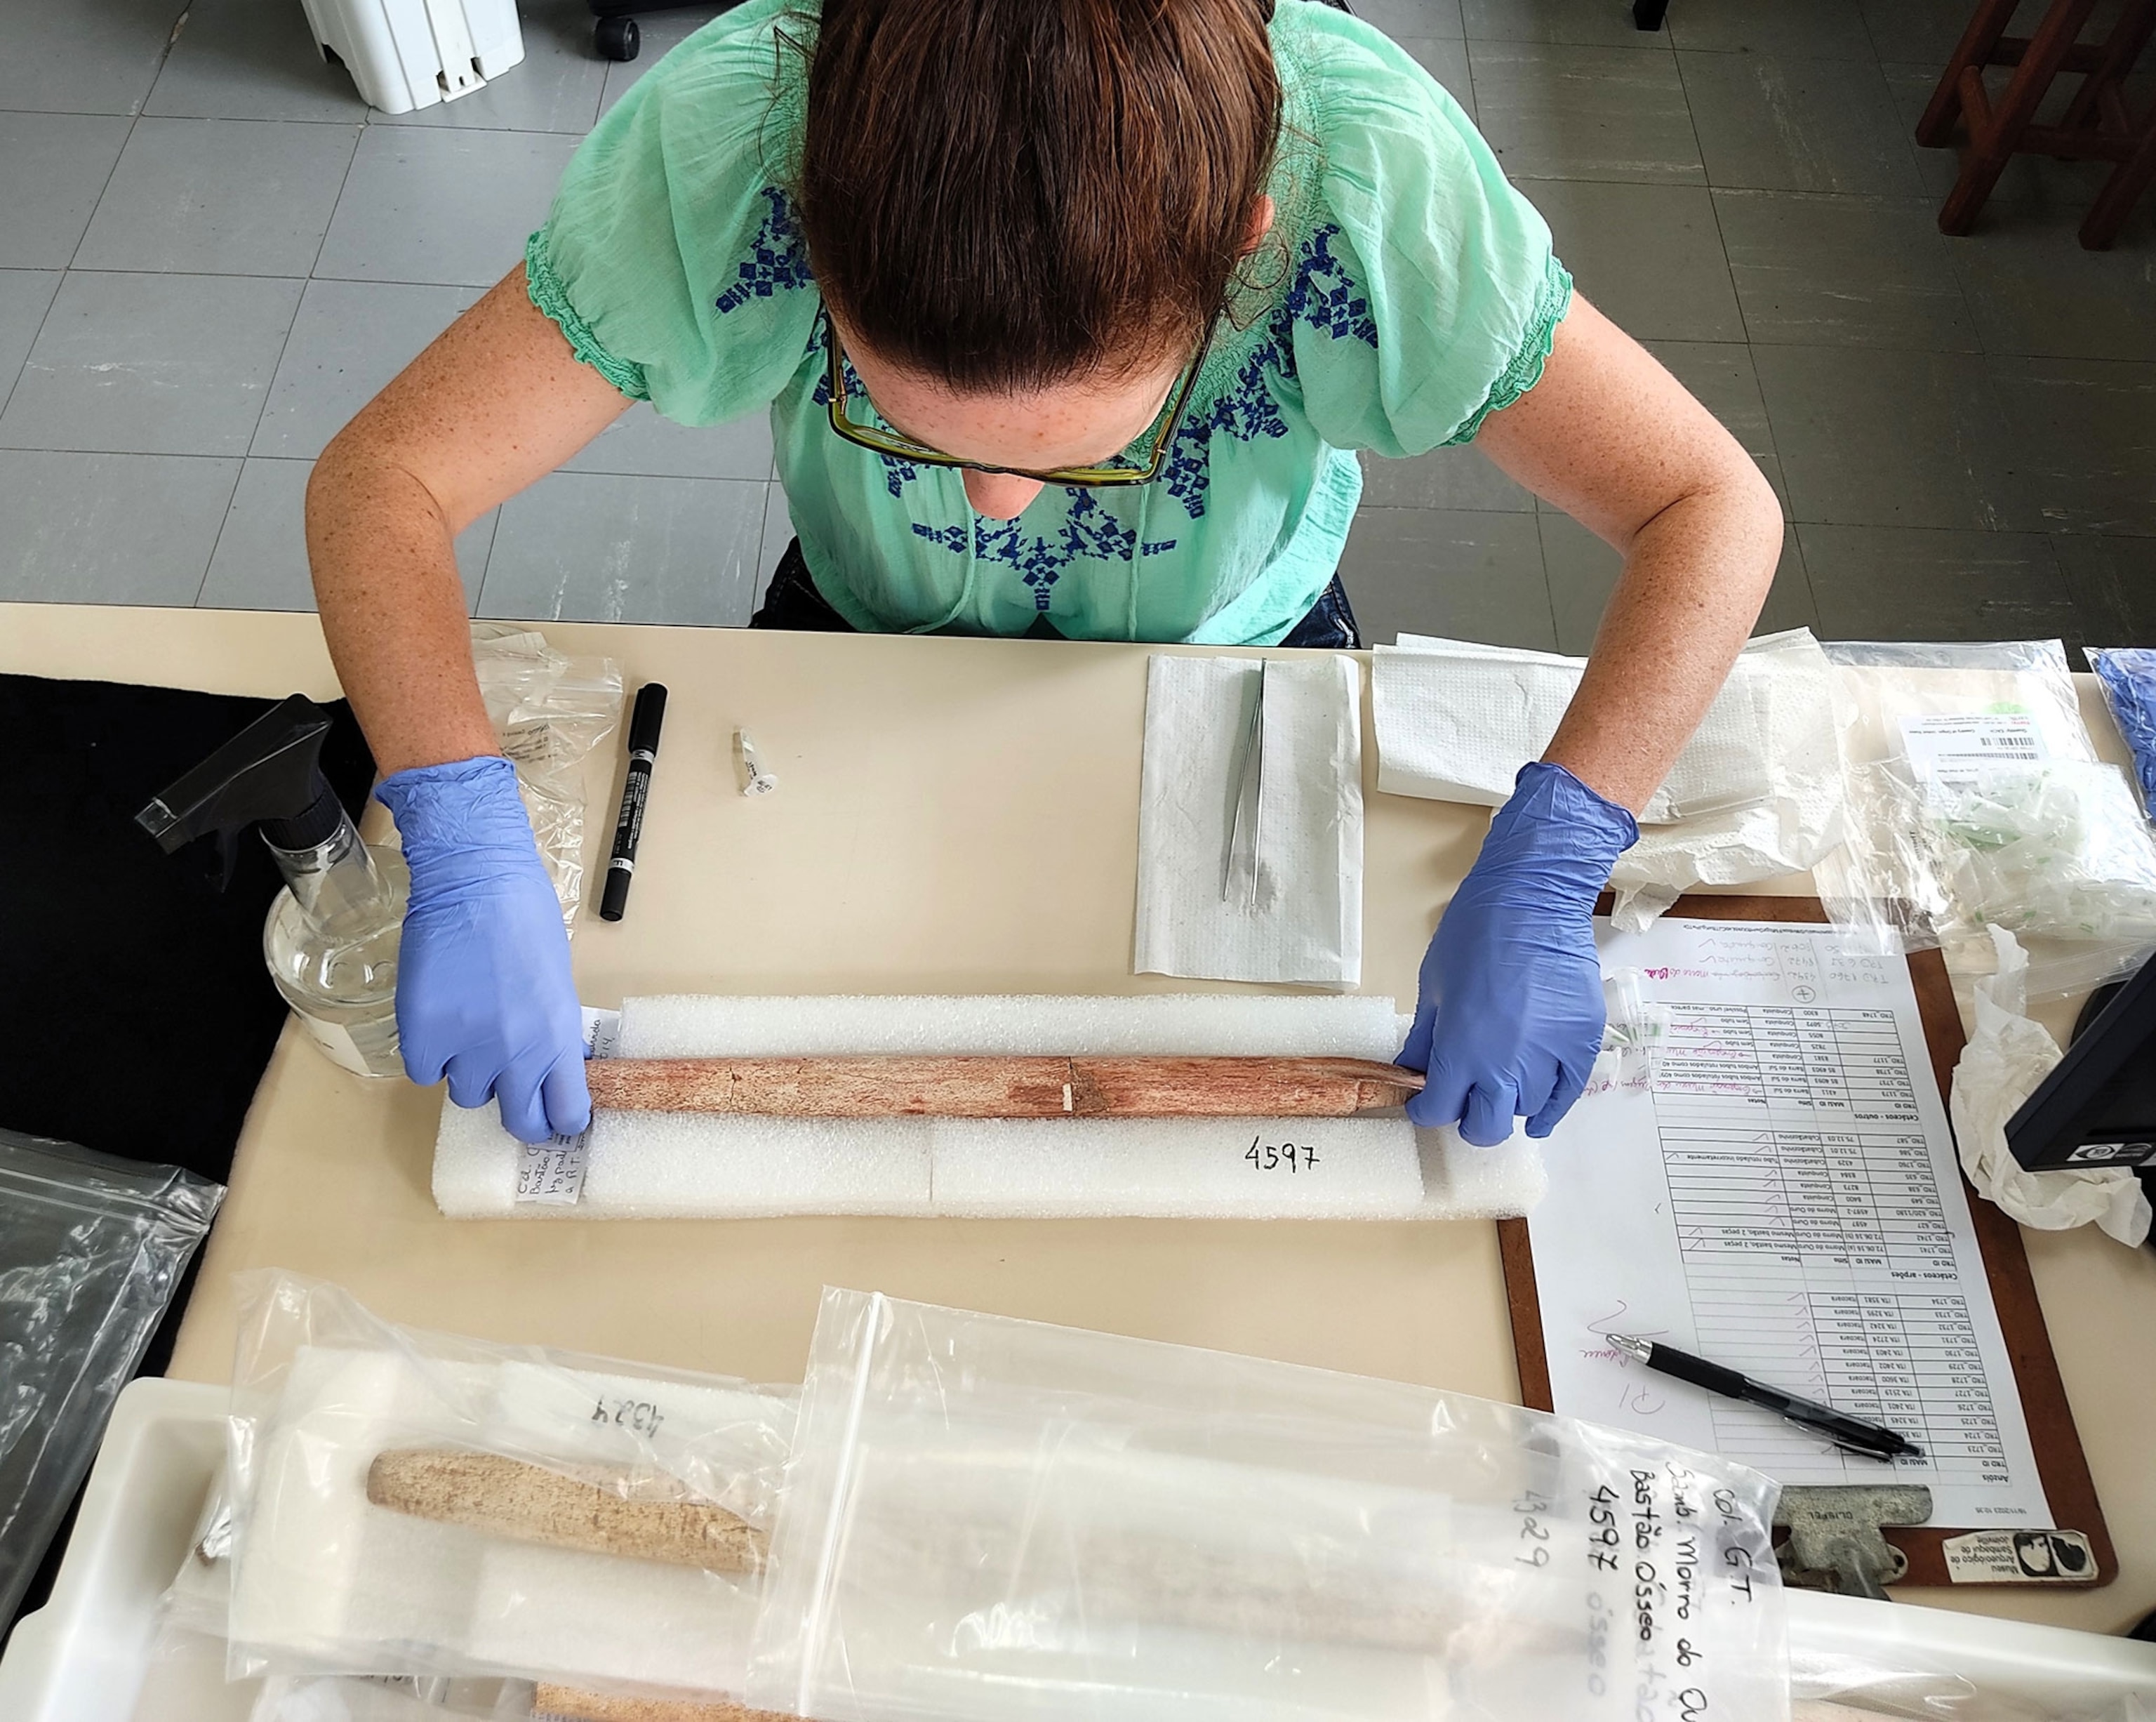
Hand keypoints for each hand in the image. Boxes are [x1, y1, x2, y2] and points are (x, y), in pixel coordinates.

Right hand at [377, 756, 589, 1143]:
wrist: (473, 880)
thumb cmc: (525, 916)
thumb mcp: (557, 980)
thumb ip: (553, 1029)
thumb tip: (555, 1061)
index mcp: (558, 1038)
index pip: (566, 1113)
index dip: (560, 1121)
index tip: (556, 1119)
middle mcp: (516, 1053)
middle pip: (517, 1120)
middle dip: (518, 1115)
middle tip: (513, 1100)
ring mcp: (466, 1047)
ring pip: (467, 1093)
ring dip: (470, 1072)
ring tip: (471, 1032)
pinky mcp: (422, 1035)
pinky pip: (425, 1071)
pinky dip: (431, 1055)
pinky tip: (440, 1023)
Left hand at [1399, 762, 1636, 1146]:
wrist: (1534, 900)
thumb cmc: (1473, 935)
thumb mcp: (1433, 987)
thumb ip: (1425, 1039)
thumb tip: (1414, 1070)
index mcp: (1462, 1051)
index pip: (1439, 1110)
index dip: (1426, 1109)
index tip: (1425, 1100)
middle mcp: (1506, 1066)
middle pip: (1486, 1127)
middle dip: (1468, 1120)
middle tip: (1463, 1100)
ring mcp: (1549, 1058)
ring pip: (1526, 1109)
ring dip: (1508, 1101)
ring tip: (1501, 1078)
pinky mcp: (1582, 1045)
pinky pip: (1567, 1097)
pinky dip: (1552, 1110)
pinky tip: (1539, 1116)